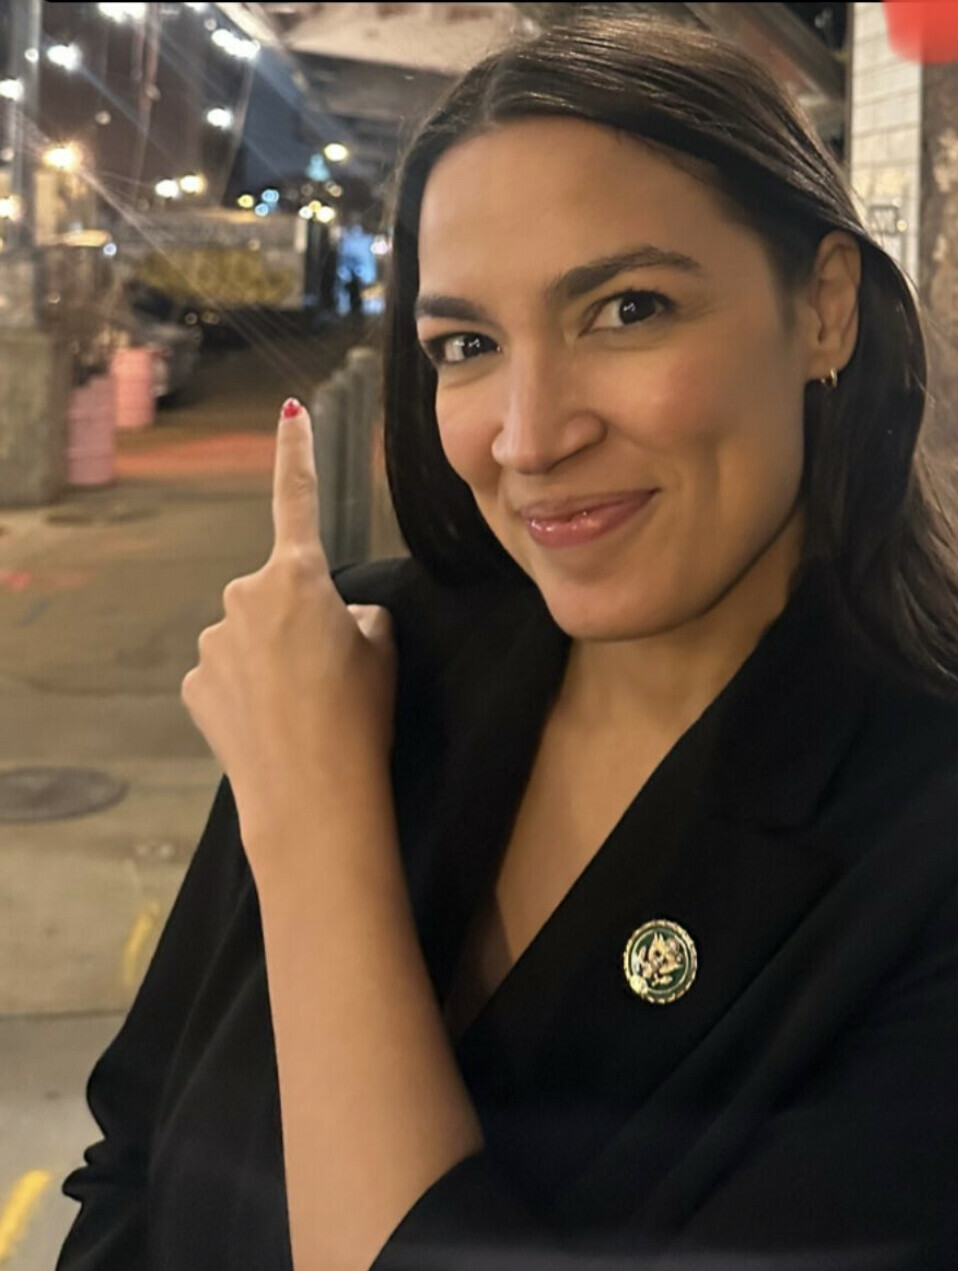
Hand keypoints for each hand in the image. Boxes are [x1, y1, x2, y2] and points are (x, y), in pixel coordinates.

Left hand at [181, 399, 397, 831]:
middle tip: (330, 670)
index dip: (298, 451)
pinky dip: (247, 692)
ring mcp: (213, 640)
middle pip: (276, 590)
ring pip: (248, 634)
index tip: (291, 411)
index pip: (298, 498)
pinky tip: (269, 724)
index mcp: (298, 577)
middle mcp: (244, 595)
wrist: (311, 794)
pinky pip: (226, 673)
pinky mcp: (195, 683)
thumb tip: (340, 618)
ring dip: (271, 657)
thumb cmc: (359, 715)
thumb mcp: (383, 652)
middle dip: (298, 616)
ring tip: (303, 706)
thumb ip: (360, 615)